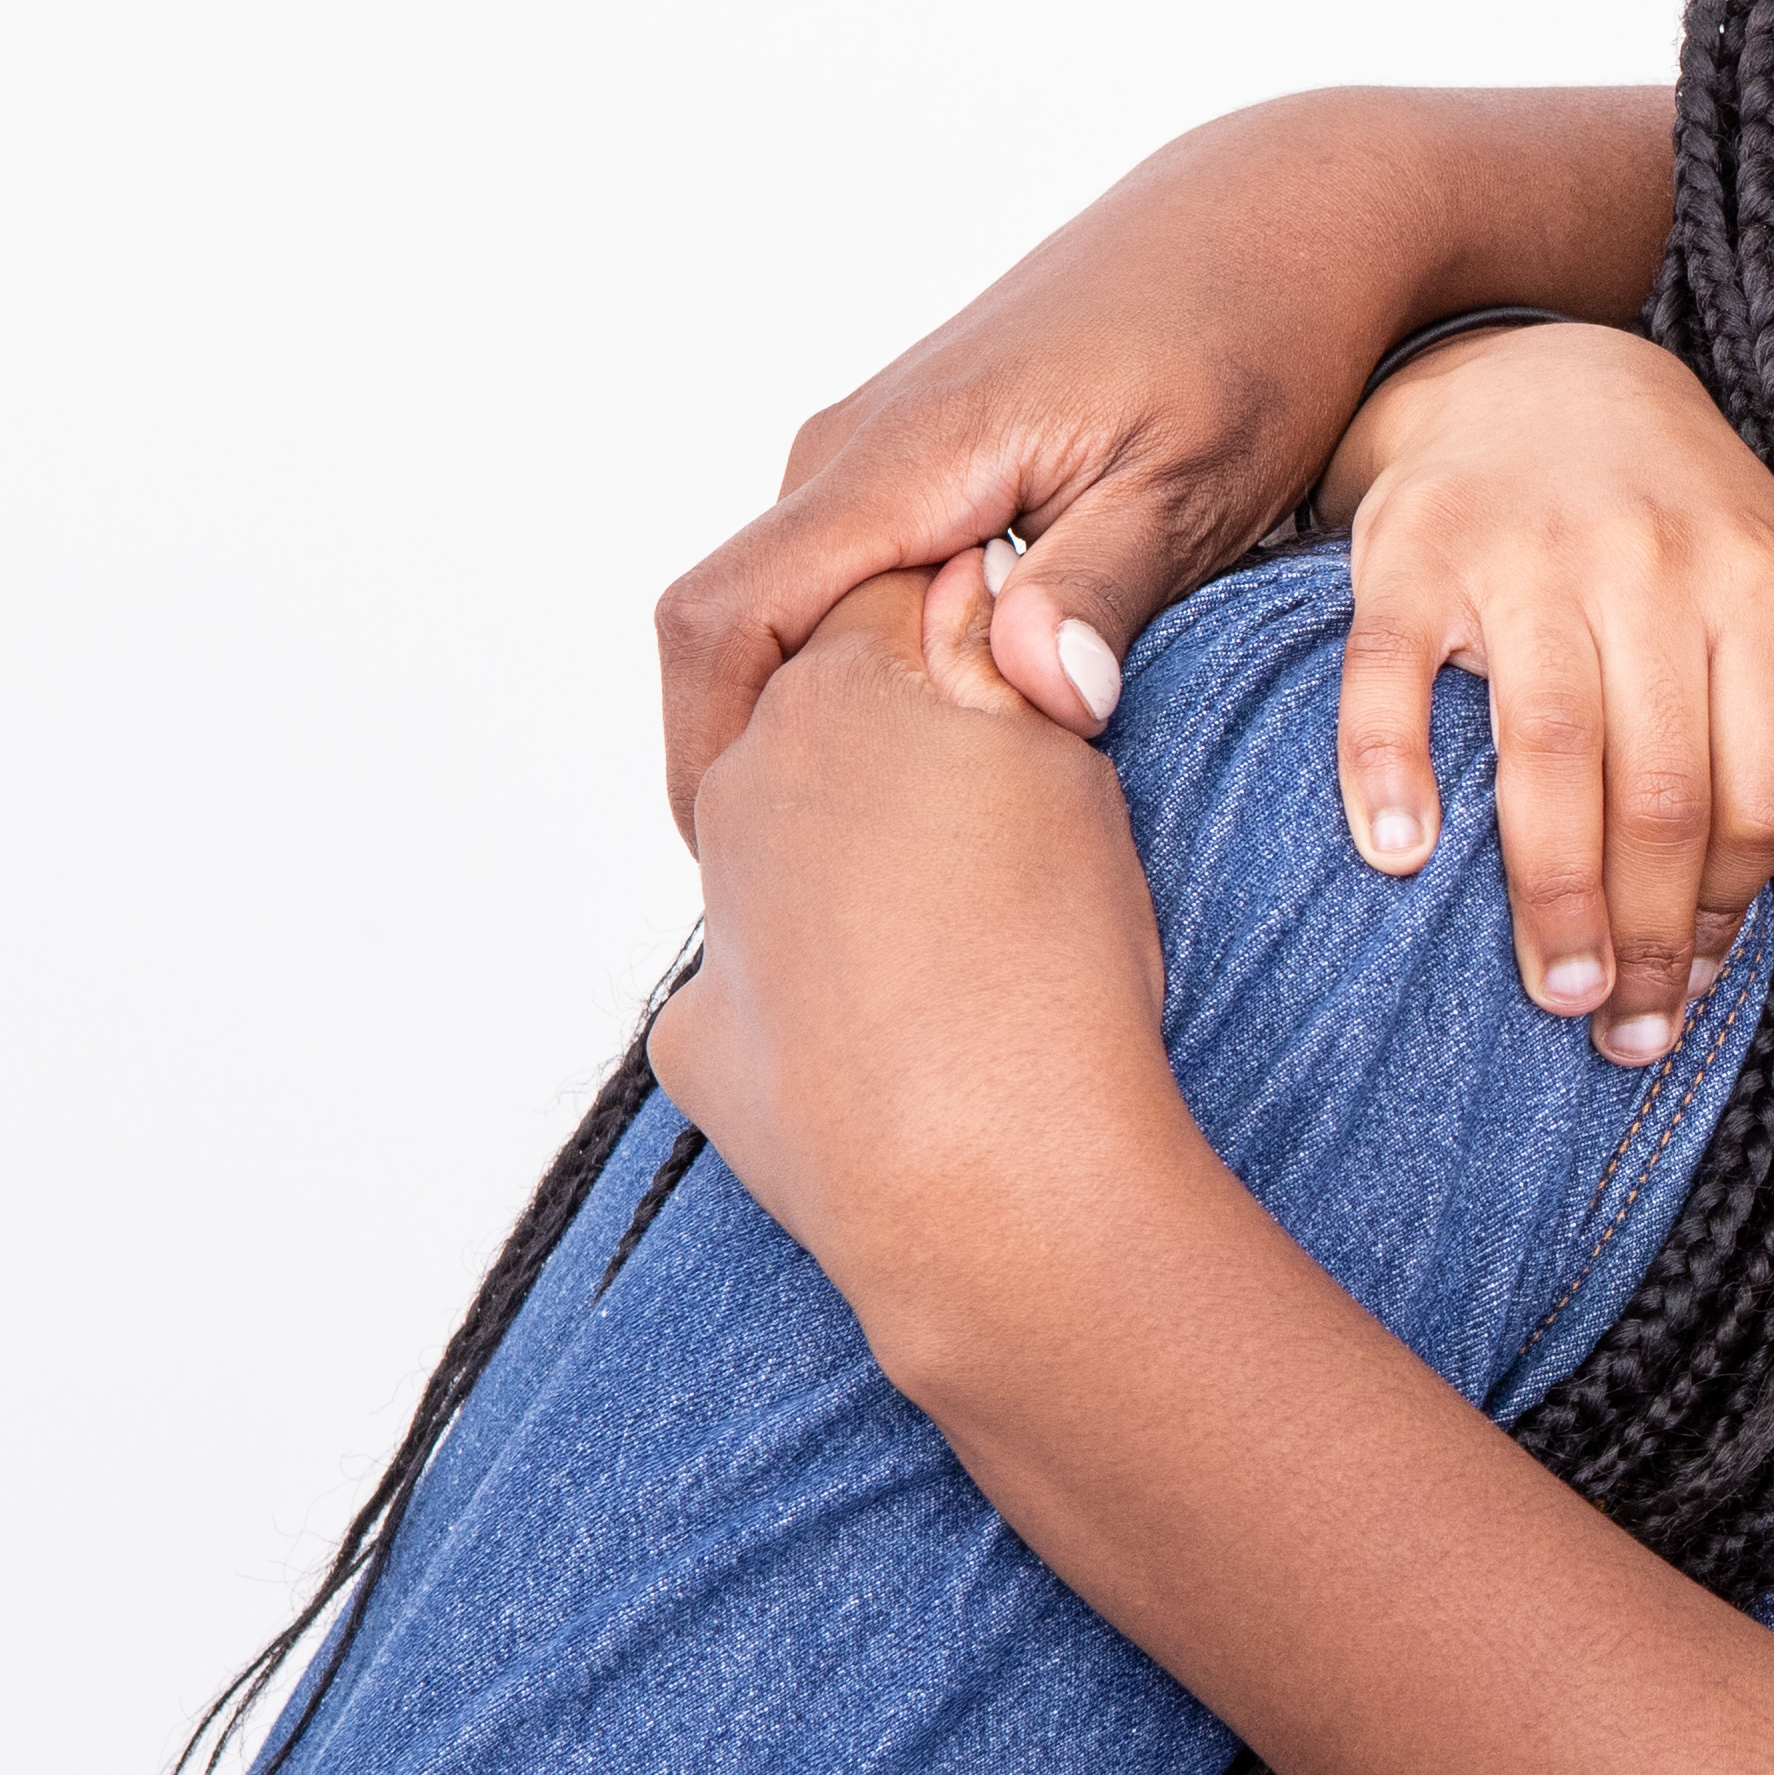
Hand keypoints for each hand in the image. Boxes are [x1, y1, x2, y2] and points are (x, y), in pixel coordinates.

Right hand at [648, 86, 1704, 834]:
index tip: (757, 876)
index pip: (725, 624)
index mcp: (902, 462)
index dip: (710, 763)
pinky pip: (845, 581)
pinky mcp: (925, 459)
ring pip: (785, 612)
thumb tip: (1037, 693)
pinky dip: (857, 675)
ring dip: (805, 725)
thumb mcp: (1200, 479)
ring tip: (872, 855)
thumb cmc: (1254, 340)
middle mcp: (859, 451)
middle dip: (746, 767)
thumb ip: (1105, 585)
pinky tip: (934, 759)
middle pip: (730, 634)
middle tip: (818, 899)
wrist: (1278, 216)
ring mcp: (883, 450)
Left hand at [652, 561, 1190, 1316]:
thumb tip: (969, 589)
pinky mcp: (704, 1039)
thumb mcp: (1070, 767)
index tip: (1030, 686)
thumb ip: (1012, 663)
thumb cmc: (1053, 972)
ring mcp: (718, 917)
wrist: (992, 1185)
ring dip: (861, 866)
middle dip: (902, 748)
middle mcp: (748, 787)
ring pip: (786, 852)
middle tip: (1016, 825)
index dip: (970, 632)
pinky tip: (902, 1032)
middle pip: (821, 724)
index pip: (889, 596)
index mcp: (838, 694)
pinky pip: (761, 986)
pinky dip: (821, 995)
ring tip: (977, 936)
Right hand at [1322, 321, 1773, 1062]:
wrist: (1543, 377)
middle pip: (1662, 791)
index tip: (1698, 984)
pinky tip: (1401, 860)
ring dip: (1553, 895)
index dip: (1734, 908)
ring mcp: (1528, 552)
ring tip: (1559, 994)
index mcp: (1761, 586)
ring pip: (1551, 754)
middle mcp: (1653, 563)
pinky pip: (1392, 674)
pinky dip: (1391, 769)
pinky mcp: (1413, 547)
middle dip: (1652, 934)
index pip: (1762, 791)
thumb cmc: (1682, 526)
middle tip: (1625, 1032)